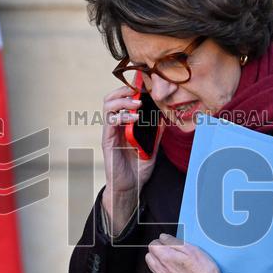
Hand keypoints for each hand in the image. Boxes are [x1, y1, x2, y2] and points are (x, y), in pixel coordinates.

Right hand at [100, 85, 158, 231]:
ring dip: (123, 100)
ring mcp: (110, 132)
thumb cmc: (139, 168)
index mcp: (125, 124)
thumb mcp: (153, 147)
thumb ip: (156, 132)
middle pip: (112, 97)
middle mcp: (115, 125)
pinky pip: (109, 122)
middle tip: (139, 90)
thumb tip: (165, 117)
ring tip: (137, 103)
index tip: (145, 85)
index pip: (123, 99)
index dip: (131, 89)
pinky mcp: (107, 140)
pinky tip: (132, 118)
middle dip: (125, 90)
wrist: (130, 187)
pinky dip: (120, 116)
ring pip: (108, 105)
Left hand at [145, 233, 226, 272]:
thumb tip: (163, 238)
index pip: (152, 246)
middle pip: (149, 258)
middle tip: (171, 254)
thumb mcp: (192, 250)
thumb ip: (173, 242)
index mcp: (166, 258)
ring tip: (177, 268)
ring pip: (154, 270)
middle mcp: (161, 272)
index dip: (161, 243)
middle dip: (157, 254)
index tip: (167, 245)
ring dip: (162, 267)